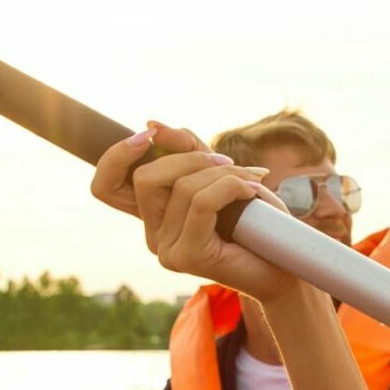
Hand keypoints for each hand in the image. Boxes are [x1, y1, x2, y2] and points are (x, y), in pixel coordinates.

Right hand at [92, 130, 295, 297]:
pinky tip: (252, 191)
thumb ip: (189, 151)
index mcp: (153, 216)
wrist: (285, 265)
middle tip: (229, 163)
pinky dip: (230, 187)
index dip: (117, 155)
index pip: (105, 185)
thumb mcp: (220, 175)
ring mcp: (167, 250)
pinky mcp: (188, 256)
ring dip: (223, 173)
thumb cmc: (256, 221)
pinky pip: (201, 204)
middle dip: (190, 157)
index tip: (149, 135)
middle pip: (145, 177)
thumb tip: (152, 125)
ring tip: (252, 180)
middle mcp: (153, 236)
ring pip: (182, 187)